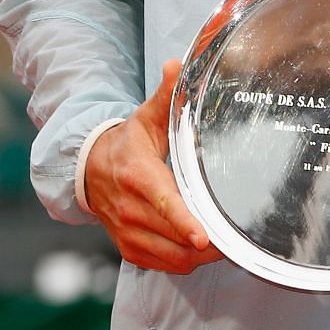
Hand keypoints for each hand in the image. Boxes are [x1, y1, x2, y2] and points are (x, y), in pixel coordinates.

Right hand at [84, 59, 222, 273]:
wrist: (90, 170)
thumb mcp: (146, 116)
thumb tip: (178, 65)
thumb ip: (166, 95)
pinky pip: (164, 265)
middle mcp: (129, 208)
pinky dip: (186, 261)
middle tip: (239, 236)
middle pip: (173, 234)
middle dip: (208, 240)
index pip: (163, 202)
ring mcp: (128, 232)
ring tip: (228, 243)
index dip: (183, 220)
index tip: (203, 236)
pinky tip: (204, 248)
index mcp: (138, 175)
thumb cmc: (128, 142)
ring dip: (201, 255)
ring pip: (172, 256)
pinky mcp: (129, 249)